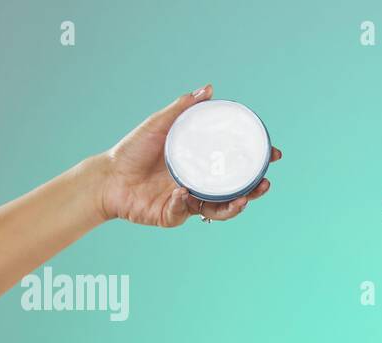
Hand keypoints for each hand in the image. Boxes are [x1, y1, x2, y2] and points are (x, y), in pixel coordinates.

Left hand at [91, 85, 281, 226]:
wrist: (107, 176)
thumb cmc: (133, 150)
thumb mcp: (160, 124)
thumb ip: (183, 109)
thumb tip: (208, 89)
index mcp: (201, 164)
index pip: (235, 165)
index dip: (256, 162)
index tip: (273, 155)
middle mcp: (199, 185)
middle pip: (235, 191)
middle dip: (253, 191)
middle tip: (264, 183)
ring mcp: (188, 202)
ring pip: (218, 210)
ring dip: (233, 207)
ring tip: (241, 200)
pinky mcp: (172, 215)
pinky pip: (184, 211)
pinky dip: (184, 202)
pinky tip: (183, 192)